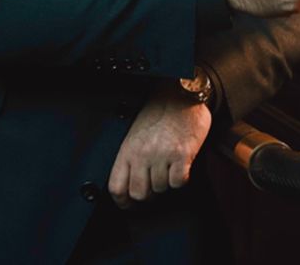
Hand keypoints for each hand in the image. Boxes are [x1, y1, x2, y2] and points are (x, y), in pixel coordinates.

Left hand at [107, 87, 210, 208]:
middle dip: (149, 194)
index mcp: (127, 150)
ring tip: (170, 166)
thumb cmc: (159, 113)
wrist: (181, 94)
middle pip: (140, 194)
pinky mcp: (182, 154)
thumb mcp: (135, 135)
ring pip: (161, 188)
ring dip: (167, 182)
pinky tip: (182, 166)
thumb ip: (131, 158)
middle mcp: (142, 154)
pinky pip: (179, 182)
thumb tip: (131, 185)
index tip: (130, 204)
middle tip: (156, 184)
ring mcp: (162, 155)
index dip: (123, 202)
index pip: (117, 188)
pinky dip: (182, 178)